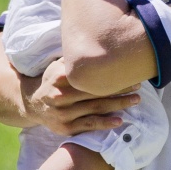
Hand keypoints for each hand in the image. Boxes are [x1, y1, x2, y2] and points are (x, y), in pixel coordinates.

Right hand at [20, 57, 141, 134]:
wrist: (32, 103)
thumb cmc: (51, 80)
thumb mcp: (57, 66)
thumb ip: (74, 58)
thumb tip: (96, 42)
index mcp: (60, 78)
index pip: (90, 76)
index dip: (111, 74)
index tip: (129, 70)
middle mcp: (60, 96)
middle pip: (95, 91)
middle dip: (119, 89)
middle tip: (138, 85)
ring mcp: (63, 113)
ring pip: (95, 109)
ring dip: (118, 105)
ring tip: (135, 100)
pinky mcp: (65, 128)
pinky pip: (88, 125)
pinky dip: (105, 123)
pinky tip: (120, 121)